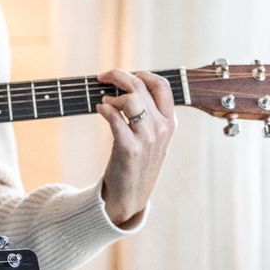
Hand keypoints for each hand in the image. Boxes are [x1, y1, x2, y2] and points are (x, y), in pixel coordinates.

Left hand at [95, 69, 176, 225]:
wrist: (132, 195)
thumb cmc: (138, 162)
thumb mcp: (152, 137)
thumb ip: (148, 114)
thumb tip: (127, 88)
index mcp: (170, 122)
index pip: (162, 85)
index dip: (141, 74)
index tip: (124, 75)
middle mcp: (162, 128)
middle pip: (141, 87)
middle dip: (118, 76)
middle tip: (102, 77)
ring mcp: (147, 138)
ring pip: (130, 99)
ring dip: (112, 96)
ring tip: (104, 103)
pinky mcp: (130, 149)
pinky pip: (115, 118)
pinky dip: (105, 109)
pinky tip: (99, 109)